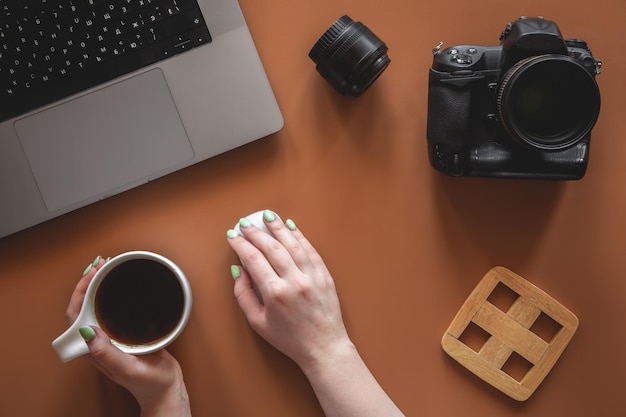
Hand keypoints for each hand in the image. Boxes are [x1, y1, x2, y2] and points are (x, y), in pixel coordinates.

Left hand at [66, 257, 190, 416]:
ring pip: (98, 306)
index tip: (92, 273)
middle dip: (89, 282)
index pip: (76, 315)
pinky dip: (114, 293)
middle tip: (100, 263)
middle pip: (84, 306)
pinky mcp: (126, 333)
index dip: (79, 292)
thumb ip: (106, 353)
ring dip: (100, 285)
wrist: (166, 390)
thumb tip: (87, 331)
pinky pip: (114, 309)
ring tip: (106, 267)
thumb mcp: (128, 369)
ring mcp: (112, 336)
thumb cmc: (148, 383)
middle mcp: (100, 340)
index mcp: (94, 349)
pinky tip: (122, 285)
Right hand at [226, 211, 353, 371]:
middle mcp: (294, 281)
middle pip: (271, 247)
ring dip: (278, 227)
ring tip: (267, 216)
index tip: (233, 235)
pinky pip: (310, 250)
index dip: (240, 244)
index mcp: (275, 293)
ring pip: (292, 244)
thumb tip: (239, 270)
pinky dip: (299, 237)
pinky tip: (291, 227)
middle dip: (256, 232)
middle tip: (245, 223)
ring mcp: (312, 276)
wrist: (323, 347)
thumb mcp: (257, 322)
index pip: (253, 259)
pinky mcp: (324, 275)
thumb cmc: (289, 338)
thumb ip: (244, 295)